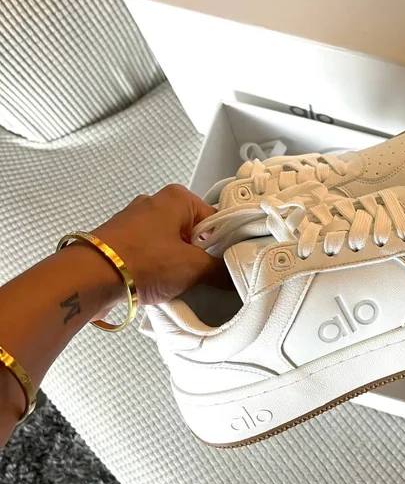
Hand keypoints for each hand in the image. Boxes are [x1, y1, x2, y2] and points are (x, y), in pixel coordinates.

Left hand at [92, 184, 227, 304]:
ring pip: (170, 245)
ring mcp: (135, 221)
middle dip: (199, 256)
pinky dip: (157, 269)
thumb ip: (219, 270)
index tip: (228, 265)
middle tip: (203, 277)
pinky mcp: (121, 241)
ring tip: (178, 284)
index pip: (215, 220)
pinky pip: (150, 254)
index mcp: (177, 197)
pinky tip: (157, 285)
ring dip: (177, 265)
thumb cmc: (144, 261)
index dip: (224, 245)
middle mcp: (155, 203)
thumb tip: (234, 277)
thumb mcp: (193, 268)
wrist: (91, 277)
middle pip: (192, 233)